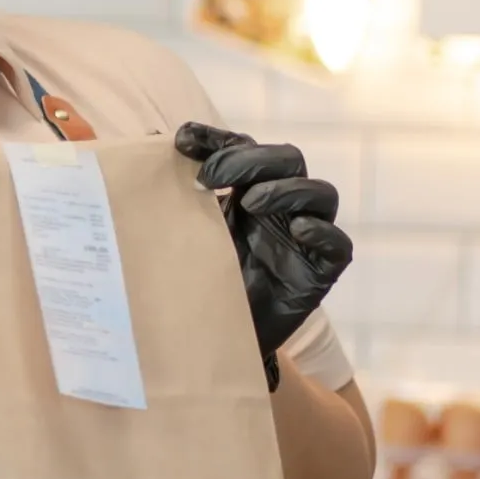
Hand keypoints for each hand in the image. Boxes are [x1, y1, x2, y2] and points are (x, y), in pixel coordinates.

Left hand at [173, 123, 353, 387]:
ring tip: (248, 203)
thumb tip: (141, 147)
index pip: (245, 147)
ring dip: (285, 189)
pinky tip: (296, 230)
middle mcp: (281, 207)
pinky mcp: (320, 272)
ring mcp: (305, 237)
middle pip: (288, 160)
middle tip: (209, 178)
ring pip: (320, 193)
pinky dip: (322, 231)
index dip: (219, 138)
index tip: (182, 139)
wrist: (206, 340)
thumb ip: (167, 193)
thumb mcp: (177, 231)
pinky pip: (338, 244)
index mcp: (248, 189)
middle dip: (250, 159)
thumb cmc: (193, 279)